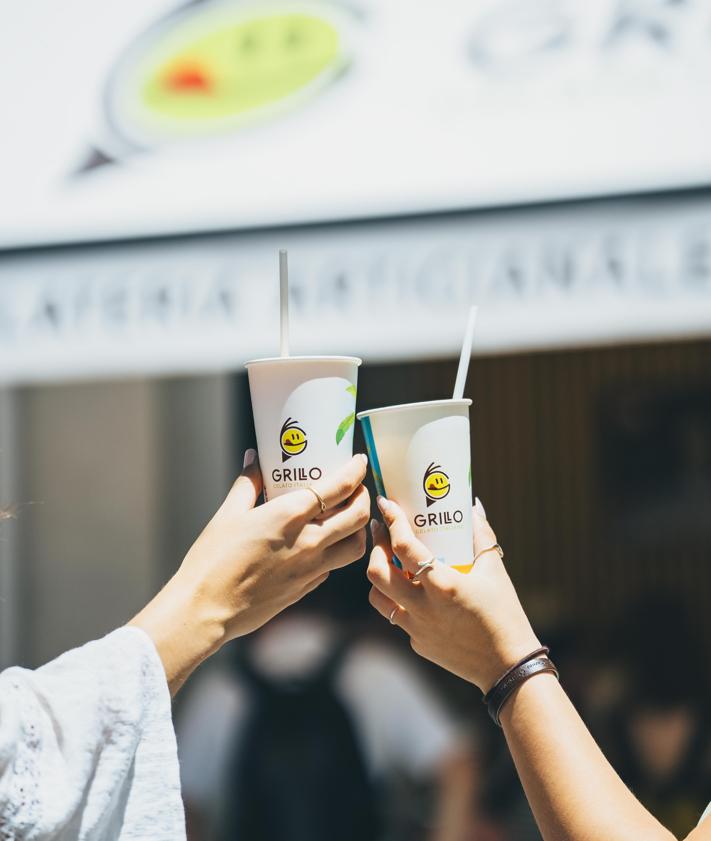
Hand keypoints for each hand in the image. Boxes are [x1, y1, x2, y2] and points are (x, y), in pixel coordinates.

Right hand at [131, 451, 369, 692]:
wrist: (207, 609)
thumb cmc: (213, 559)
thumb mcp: (228, 513)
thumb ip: (248, 483)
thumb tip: (254, 458)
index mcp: (289, 515)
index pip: (340, 487)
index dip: (356, 470)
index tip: (360, 460)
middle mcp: (309, 541)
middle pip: (358, 516)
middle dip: (364, 497)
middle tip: (357, 488)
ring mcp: (311, 568)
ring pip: (355, 546)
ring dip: (359, 528)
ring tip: (349, 518)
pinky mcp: (307, 587)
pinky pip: (334, 566)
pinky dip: (337, 551)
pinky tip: (323, 544)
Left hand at [367, 496, 538, 691]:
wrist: (507, 667)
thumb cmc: (505, 614)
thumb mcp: (495, 570)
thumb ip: (480, 535)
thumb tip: (471, 507)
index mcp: (443, 585)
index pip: (404, 546)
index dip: (392, 521)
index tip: (385, 503)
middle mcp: (423, 607)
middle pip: (377, 572)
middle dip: (375, 546)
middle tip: (382, 530)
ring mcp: (416, 628)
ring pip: (378, 596)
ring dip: (379, 575)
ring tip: (389, 560)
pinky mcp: (417, 643)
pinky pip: (396, 616)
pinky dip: (398, 598)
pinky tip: (411, 589)